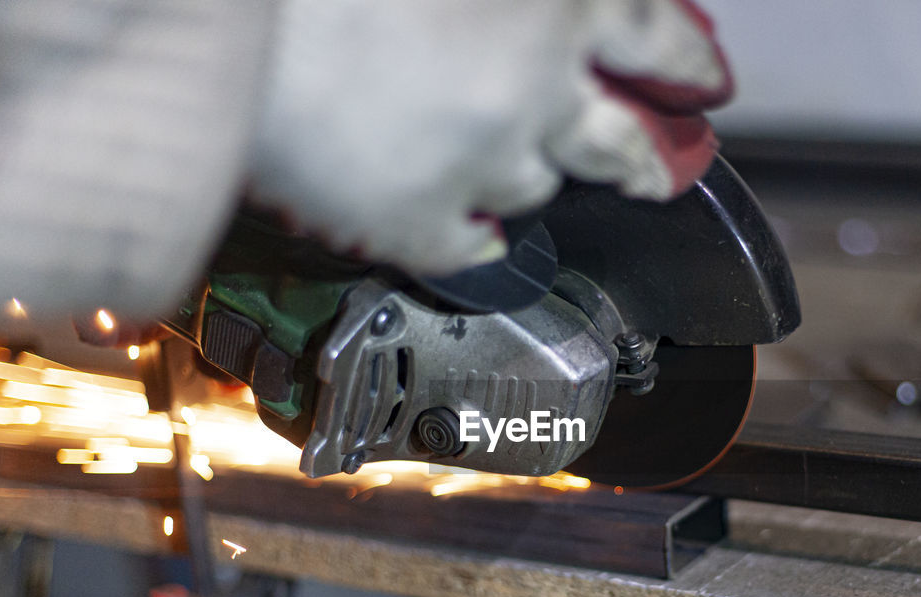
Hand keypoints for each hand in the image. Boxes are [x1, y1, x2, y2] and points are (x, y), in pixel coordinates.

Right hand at [248, 0, 732, 274]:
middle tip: (656, 168)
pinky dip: (468, 235)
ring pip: (534, 189)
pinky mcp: (419, 220)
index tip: (704, 83)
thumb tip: (557, 12)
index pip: (659, 39)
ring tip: (479, 152)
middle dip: (645, 158)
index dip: (687, 64)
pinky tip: (459, 227)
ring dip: (519, 170)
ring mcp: (481, 162)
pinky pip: (468, 248)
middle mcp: (534, 86)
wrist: (216, 11)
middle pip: (622, 144)